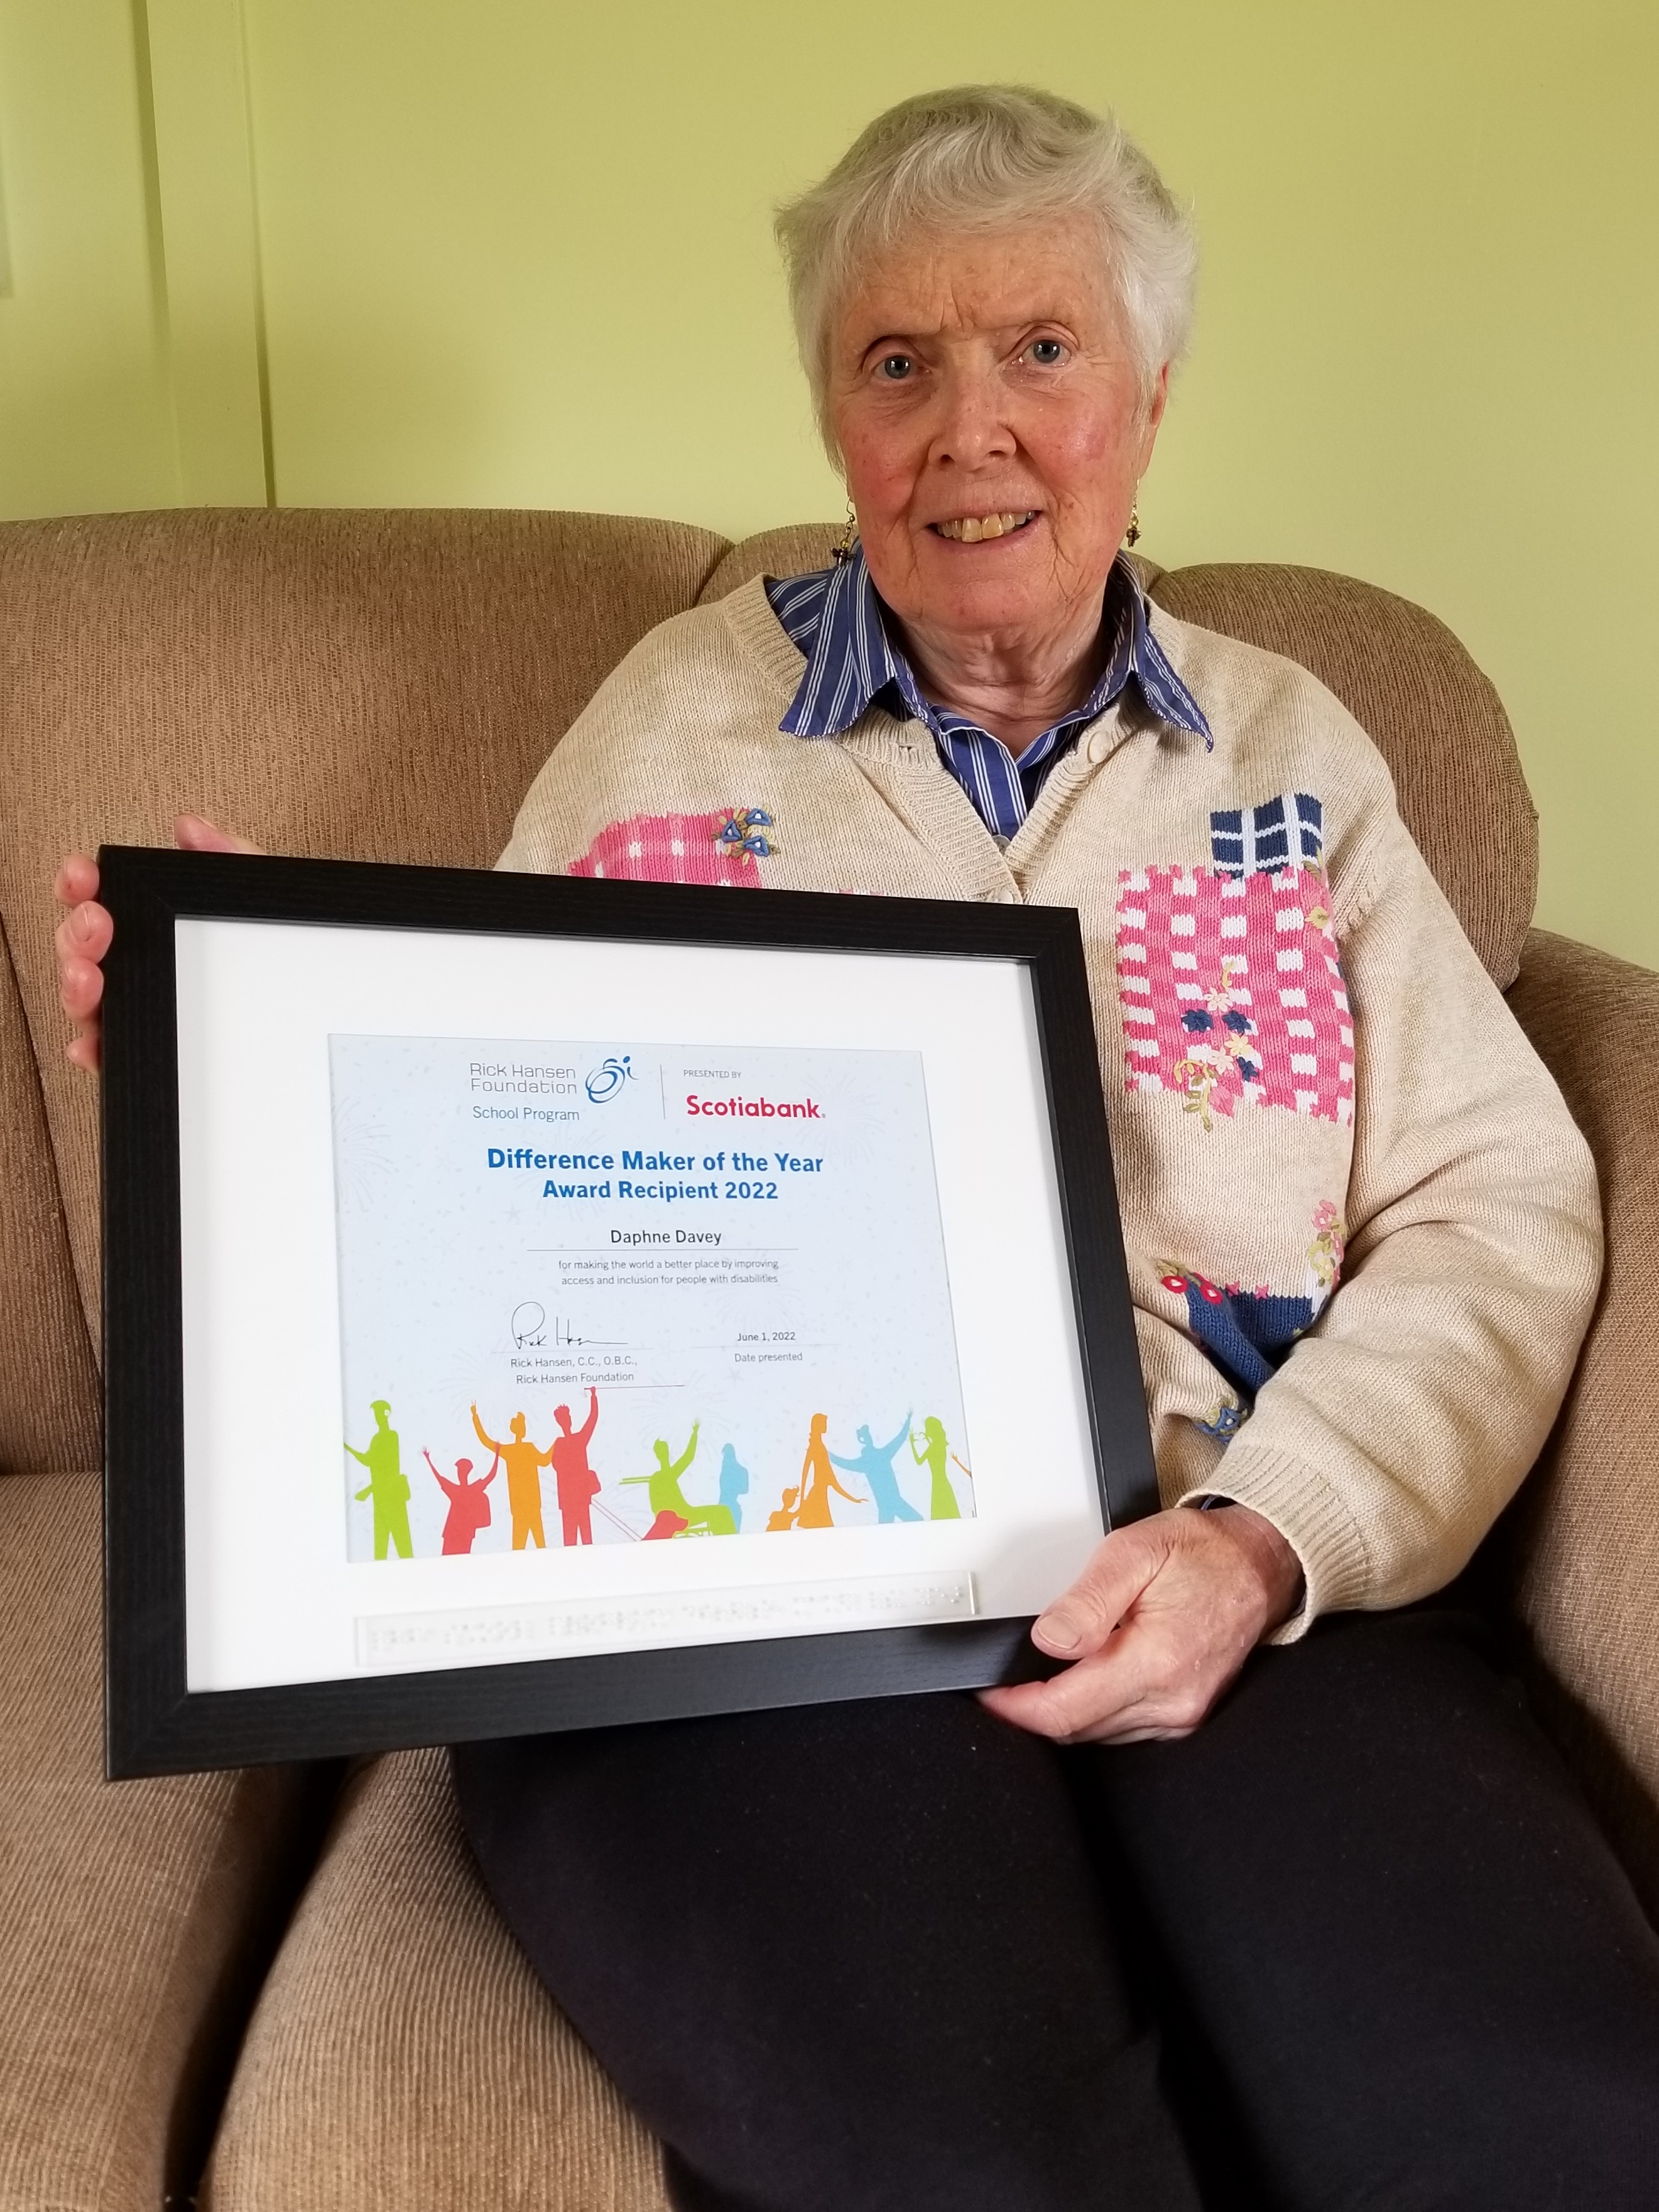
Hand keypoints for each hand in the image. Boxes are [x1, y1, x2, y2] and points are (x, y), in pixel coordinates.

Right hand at [53, 815, 261, 1070]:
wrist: (315, 1005)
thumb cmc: (275, 948)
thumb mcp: (257, 899)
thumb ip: (228, 859)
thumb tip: (192, 828)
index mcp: (150, 924)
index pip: (98, 898)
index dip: (79, 884)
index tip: (83, 874)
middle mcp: (134, 965)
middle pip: (81, 949)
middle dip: (77, 933)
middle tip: (97, 923)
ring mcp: (138, 1008)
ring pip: (86, 1000)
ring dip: (75, 986)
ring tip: (89, 976)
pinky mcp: (150, 1051)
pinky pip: (109, 1056)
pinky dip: (94, 1051)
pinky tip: (91, 1046)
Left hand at [978, 1504, 1303, 1745]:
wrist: (1258, 1563)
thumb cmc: (1201, 1553)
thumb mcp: (1133, 1552)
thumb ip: (1087, 1601)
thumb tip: (1049, 1640)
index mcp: (1156, 1662)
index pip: (1066, 1712)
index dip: (1017, 1708)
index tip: (991, 1693)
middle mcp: (1172, 1700)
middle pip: (1077, 1729)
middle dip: (1035, 1708)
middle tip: (1008, 1678)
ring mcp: (1182, 1713)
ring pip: (1099, 1733)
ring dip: (1066, 1709)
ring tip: (1047, 1672)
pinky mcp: (1187, 1713)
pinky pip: (1124, 1727)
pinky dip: (1097, 1708)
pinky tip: (1088, 1677)